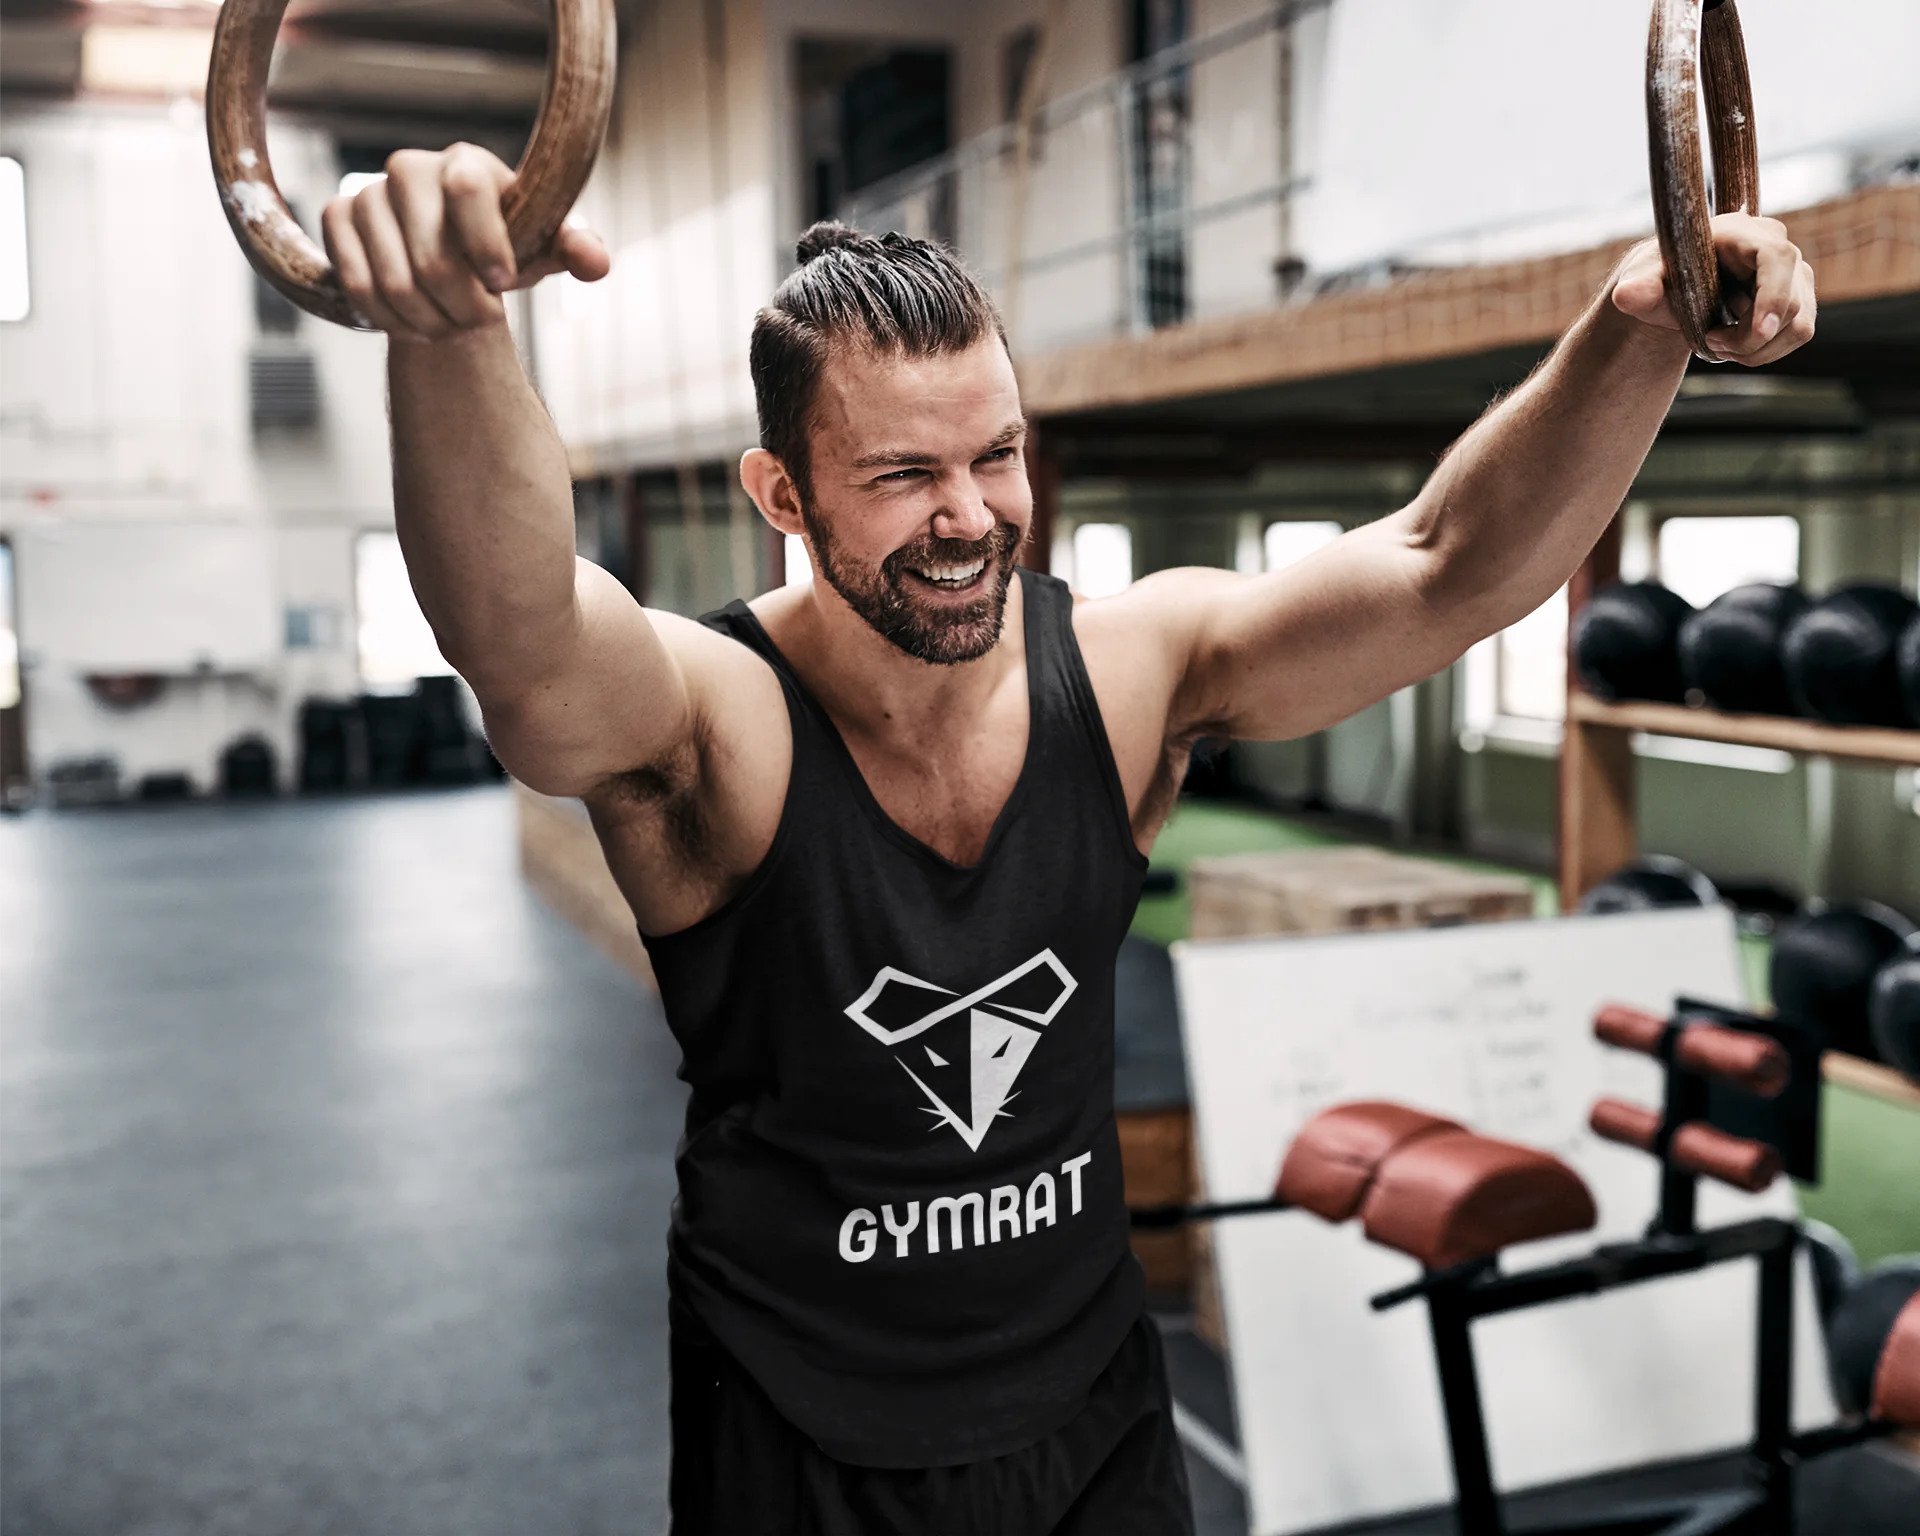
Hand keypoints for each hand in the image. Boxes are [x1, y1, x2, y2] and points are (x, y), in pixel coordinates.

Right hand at [319, 142, 610, 342]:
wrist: (451, 250)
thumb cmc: (507, 243)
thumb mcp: (545, 247)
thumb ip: (575, 250)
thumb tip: (595, 263)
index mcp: (466, 161)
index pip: (467, 190)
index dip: (487, 245)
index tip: (503, 285)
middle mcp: (410, 167)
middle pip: (433, 258)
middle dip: (464, 308)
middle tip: (481, 322)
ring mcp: (368, 192)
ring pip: (395, 282)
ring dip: (430, 323)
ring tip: (451, 328)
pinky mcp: (337, 219)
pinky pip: (357, 285)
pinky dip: (390, 320)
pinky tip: (415, 326)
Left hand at [1610, 212, 1815, 365]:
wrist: (1675, 288)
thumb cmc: (1662, 276)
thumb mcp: (1644, 278)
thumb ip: (1638, 285)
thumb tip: (1628, 295)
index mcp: (1744, 232)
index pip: (1777, 258)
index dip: (1774, 295)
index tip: (1759, 330)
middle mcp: (1779, 248)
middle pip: (1790, 303)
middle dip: (1747, 338)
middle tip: (1709, 342)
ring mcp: (1795, 274)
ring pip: (1797, 325)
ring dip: (1755, 349)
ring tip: (1717, 344)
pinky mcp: (1799, 298)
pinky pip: (1797, 334)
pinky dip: (1765, 351)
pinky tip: (1734, 346)